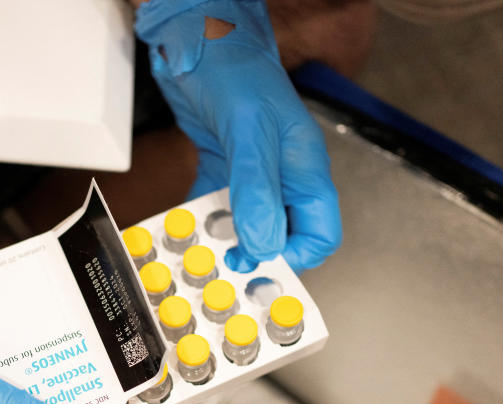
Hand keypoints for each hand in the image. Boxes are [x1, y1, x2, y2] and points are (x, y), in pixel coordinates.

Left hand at [136, 0, 341, 272]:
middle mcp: (282, 176)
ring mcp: (252, 172)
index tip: (259, 267)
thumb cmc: (234, 69)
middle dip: (255, 254)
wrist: (197, 36)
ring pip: (245, 224)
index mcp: (305, 169)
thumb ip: (257, 188)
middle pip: (281, 235)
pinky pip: (215, 204)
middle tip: (222, 266)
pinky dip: (200, 218)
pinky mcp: (223, 166)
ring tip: (198, 248)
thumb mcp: (249, 131)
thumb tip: (263, 244)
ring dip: (222, 239)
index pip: (318, 233)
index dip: (294, 256)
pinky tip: (184, 224)